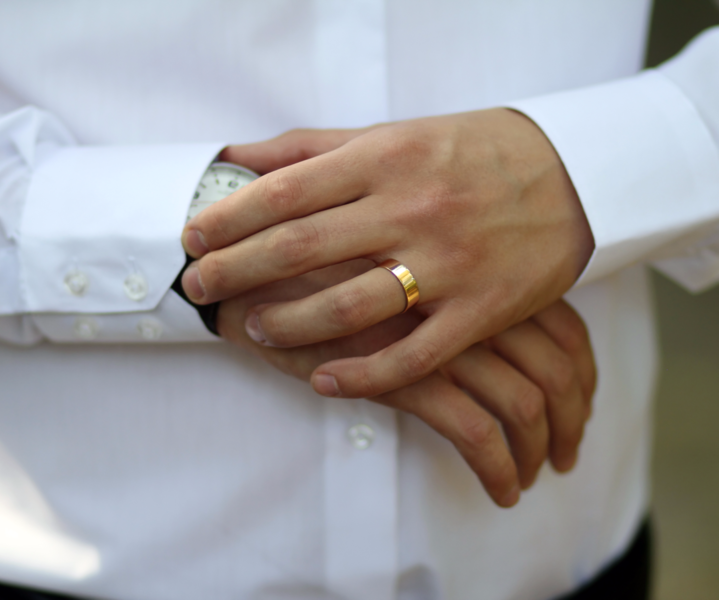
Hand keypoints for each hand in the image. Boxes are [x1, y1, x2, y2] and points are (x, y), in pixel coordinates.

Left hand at [181, 109, 594, 399]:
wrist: (571, 175)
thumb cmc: (469, 151)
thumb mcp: (392, 134)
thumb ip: (312, 147)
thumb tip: (237, 155)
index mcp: (384, 158)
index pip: (284, 191)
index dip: (228, 217)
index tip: (193, 237)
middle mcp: (410, 208)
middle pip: (299, 247)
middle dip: (235, 269)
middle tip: (198, 285)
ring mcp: (447, 262)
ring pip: (347, 306)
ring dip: (288, 322)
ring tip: (254, 326)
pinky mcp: (480, 309)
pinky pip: (412, 355)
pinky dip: (361, 374)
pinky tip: (322, 379)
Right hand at [218, 264, 594, 506]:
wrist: (251, 262)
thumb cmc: (317, 256)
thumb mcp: (388, 252)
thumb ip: (444, 284)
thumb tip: (487, 319)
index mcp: (475, 264)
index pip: (561, 322)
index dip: (581, 370)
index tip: (578, 400)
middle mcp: (469, 296)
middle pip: (557, 364)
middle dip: (572, 415)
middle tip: (567, 448)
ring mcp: (438, 336)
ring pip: (524, 402)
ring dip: (540, 449)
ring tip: (533, 475)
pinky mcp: (404, 375)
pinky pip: (475, 431)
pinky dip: (498, 467)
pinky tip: (500, 489)